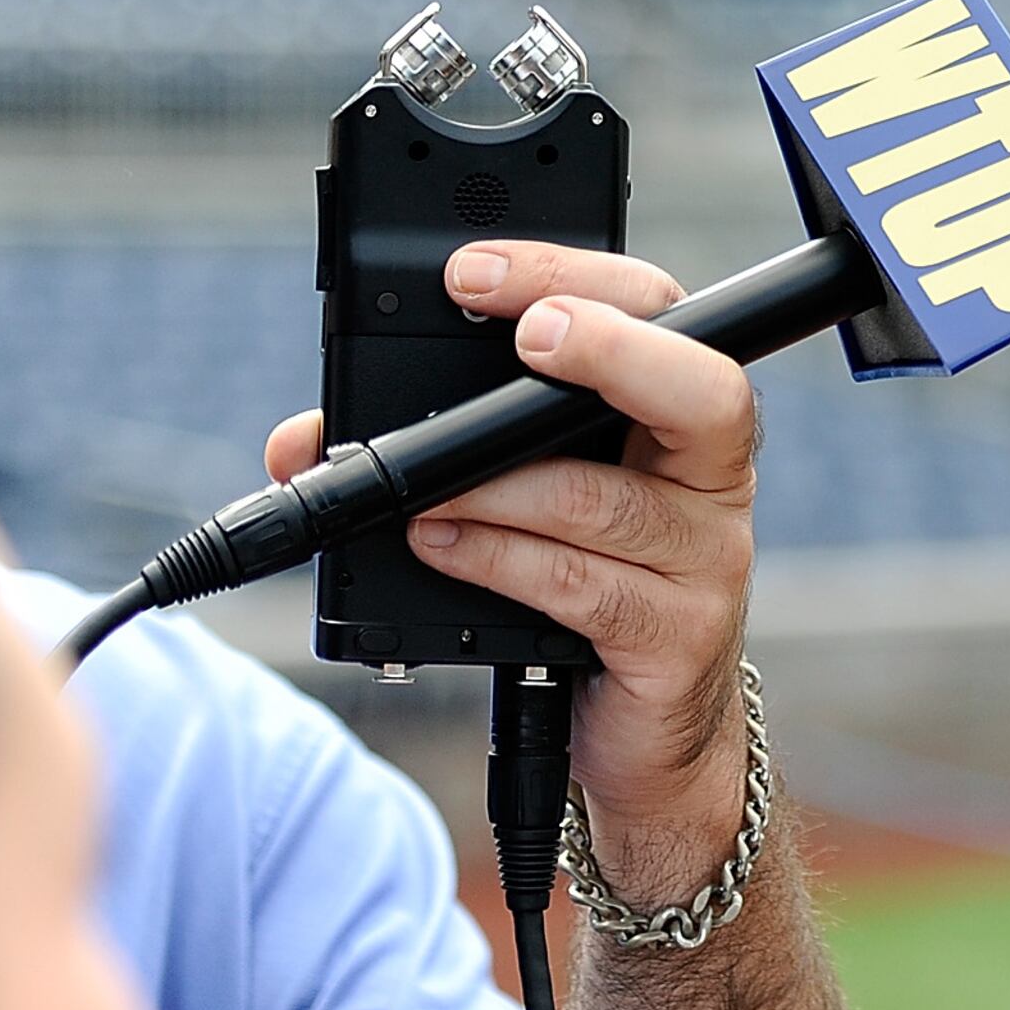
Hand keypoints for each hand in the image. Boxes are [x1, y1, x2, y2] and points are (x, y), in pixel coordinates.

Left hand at [265, 242, 761, 898]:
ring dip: (495, 489)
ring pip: (603, 499)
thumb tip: (299, 442)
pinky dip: (496, 560)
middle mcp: (710, 478)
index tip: (475, 273)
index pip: (657, 311)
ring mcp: (707, 561)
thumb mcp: (520, 502)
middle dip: (606, 347)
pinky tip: (441, 548)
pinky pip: (581, 585)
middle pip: (700, 386)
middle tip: (525, 335)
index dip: (575, 275)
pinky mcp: (676, 638)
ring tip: (418, 494)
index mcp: (677, 418)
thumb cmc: (579, 590)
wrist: (646, 737)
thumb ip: (429, 455)